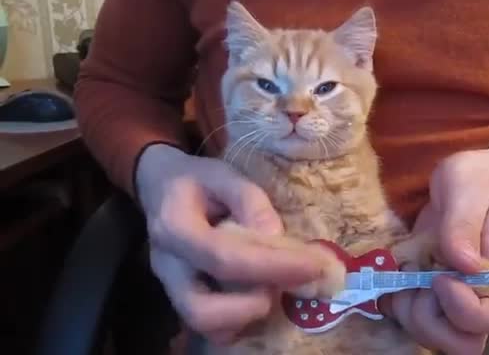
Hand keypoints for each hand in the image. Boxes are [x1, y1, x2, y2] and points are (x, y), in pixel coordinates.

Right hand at [136, 144, 331, 343]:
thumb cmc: (196, 180)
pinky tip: (261, 293)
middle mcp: (167, 266)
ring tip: (275, 287)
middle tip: (287, 285)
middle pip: (202, 310)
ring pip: (206, 327)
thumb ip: (251, 202)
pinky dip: (241, 320)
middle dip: (251, 306)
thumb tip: (277, 238)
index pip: (225, 257)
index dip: (273, 266)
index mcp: (174, 227)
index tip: (314, 265)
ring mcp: (170, 288)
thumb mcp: (224, 175)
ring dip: (248, 316)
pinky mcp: (182, 300)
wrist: (160, 188)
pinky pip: (212, 328)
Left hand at [384, 146, 488, 353]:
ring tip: (405, 271)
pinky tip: (393, 273)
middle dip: (431, 320)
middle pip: (466, 343)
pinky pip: (408, 318)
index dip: (472, 313)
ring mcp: (452, 299)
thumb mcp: (467, 187)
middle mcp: (481, 296)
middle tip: (419, 280)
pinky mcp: (428, 294)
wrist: (469, 180)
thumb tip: (464, 265)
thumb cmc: (478, 180)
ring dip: (408, 311)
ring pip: (433, 337)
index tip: (442, 278)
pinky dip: (393, 303)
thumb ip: (463, 223)